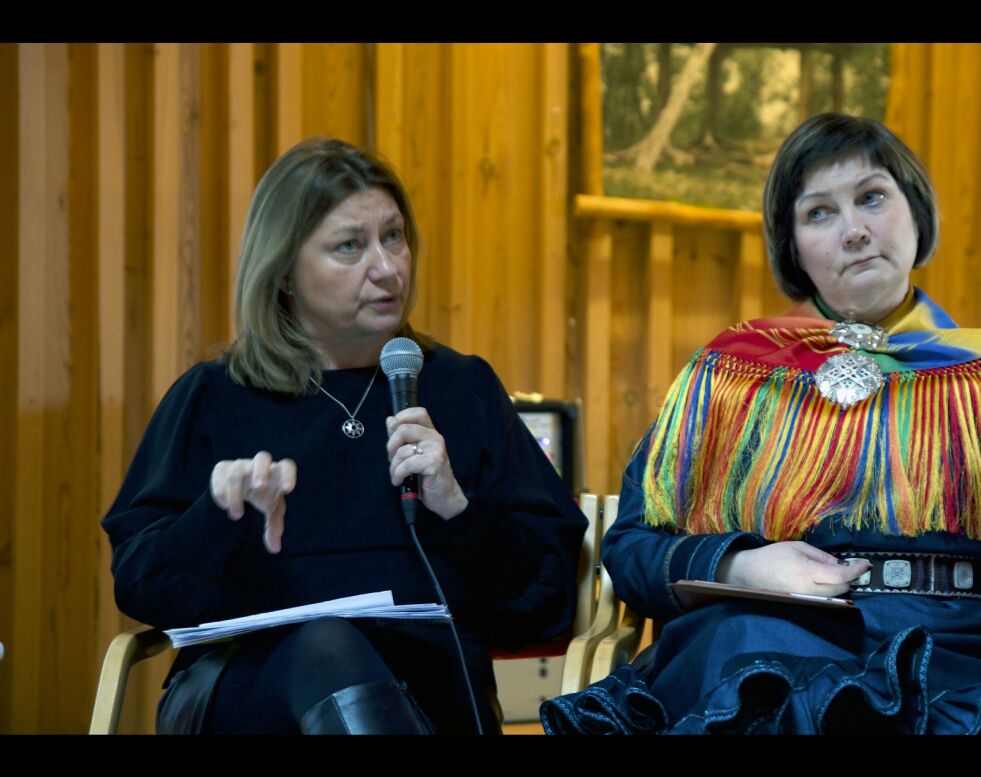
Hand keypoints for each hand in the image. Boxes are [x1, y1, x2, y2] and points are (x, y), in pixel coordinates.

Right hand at [210, 451, 296, 553]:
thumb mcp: (272, 511)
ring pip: (236, 472)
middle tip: (258, 486)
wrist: (240, 489)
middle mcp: (259, 466)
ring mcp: (240, 465)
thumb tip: (275, 549)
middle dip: (260, 470)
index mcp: (276, 474)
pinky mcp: (222, 468)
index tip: (288, 490)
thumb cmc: (264, 497)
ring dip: (235, 495)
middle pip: (262, 457)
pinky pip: (220, 476)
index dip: (289, 475)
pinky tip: (224, 506)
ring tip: (237, 516)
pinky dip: (221, 492)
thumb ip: (274, 528)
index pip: (286, 466)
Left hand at [386, 407, 467, 519]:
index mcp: (430, 433)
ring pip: (403, 450)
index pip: (418, 412)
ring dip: (393, 466)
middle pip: (404, 429)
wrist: (444, 497)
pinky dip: (398, 474)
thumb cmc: (428, 477)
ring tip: (396, 475)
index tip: (392, 431)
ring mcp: (436, 449)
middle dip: (391, 446)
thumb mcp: (413, 454)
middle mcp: (435, 438)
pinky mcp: (434, 463)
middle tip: (391, 460)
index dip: (402, 417)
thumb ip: (402, 437)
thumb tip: (389, 420)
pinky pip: (408, 464)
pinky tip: (399, 480)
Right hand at [716, 541, 870, 596]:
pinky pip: (823, 600)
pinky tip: (826, 583)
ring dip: (840, 586)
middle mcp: (808, 589)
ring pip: (834, 596)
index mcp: (807, 571)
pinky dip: (830, 592)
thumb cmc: (773, 556)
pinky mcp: (802, 604)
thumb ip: (822, 556)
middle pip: (841, 589)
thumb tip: (841, 564)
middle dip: (849, 578)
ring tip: (837, 574)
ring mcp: (805, 599)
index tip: (865, 566)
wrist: (750, 573)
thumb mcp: (798, 547)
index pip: (840, 576)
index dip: (856, 571)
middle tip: (850, 567)